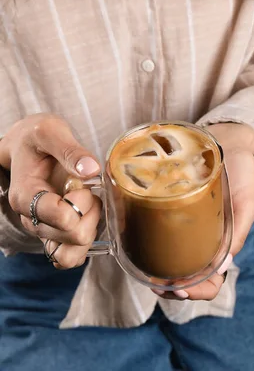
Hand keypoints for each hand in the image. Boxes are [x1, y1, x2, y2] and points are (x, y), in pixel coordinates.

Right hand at [0, 113, 101, 268]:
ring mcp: (43, 231)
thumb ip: (70, 150)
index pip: (61, 217)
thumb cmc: (37, 139)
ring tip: (89, 205)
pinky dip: (87, 242)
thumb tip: (91, 170)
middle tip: (88, 191)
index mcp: (26, 196)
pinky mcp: (55, 236)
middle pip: (74, 237)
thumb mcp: (50, 131)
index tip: (81, 184)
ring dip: (90, 229)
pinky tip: (89, 217)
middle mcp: (31, 220)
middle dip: (90, 213)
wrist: (28, 147)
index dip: (81, 202)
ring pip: (73, 253)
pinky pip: (71, 258)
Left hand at [153, 122, 253, 300]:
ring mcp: (185, 225)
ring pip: (169, 262)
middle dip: (172, 289)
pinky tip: (138, 248)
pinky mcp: (167, 209)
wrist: (227, 138)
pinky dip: (147, 249)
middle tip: (159, 285)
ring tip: (147, 273)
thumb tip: (225, 264)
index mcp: (222, 242)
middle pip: (186, 278)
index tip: (182, 289)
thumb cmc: (241, 171)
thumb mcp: (247, 201)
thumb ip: (239, 230)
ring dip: (157, 276)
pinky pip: (156, 234)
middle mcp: (202, 239)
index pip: (211, 282)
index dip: (198, 293)